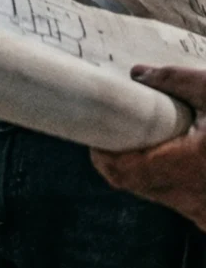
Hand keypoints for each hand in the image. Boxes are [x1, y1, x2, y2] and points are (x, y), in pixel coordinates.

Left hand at [91, 65, 205, 230]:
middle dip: (122, 157)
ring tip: (155, 137)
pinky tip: (187, 155)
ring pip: (160, 194)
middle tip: (121, 129)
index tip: (95, 131)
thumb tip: (137, 74)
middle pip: (135, 184)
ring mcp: (205, 215)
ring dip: (150, 168)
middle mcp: (193, 200)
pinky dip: (177, 180)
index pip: (120, 172)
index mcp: (186, 169)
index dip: (100, 153)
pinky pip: (184, 201)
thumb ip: (175, 81)